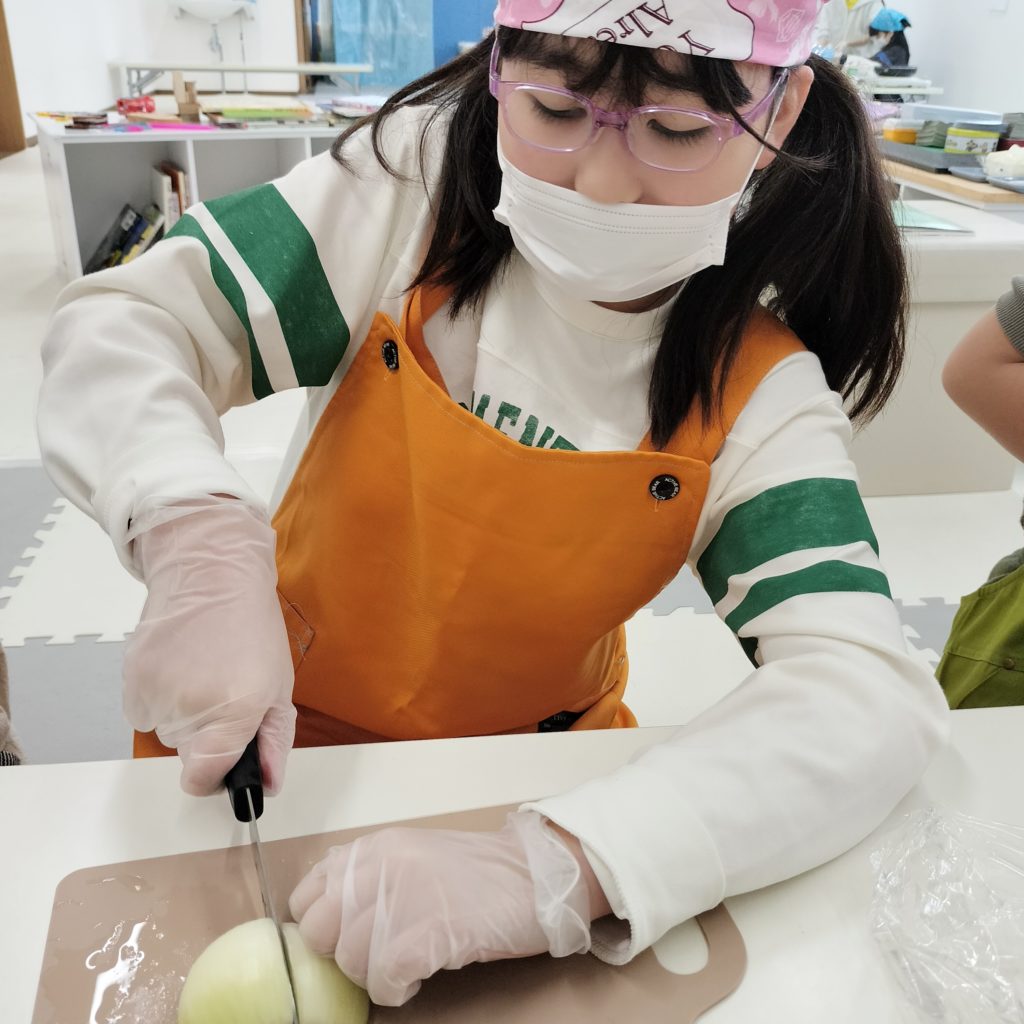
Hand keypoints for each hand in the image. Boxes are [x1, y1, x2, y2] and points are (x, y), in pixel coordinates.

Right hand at [123, 501, 295, 795]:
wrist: (213, 573)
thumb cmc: (252, 626)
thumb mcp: (279, 685)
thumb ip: (274, 742)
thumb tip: (267, 785)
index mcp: (237, 711)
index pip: (202, 779)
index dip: (214, 777)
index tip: (223, 760)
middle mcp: (192, 706)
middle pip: (186, 754)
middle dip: (205, 733)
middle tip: (223, 688)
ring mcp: (157, 691)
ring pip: (165, 730)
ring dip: (181, 712)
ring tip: (202, 669)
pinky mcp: (131, 677)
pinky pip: (142, 711)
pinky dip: (158, 697)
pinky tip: (178, 664)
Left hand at [289, 811, 605, 1005]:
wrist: (537, 874)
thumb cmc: (479, 873)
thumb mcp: (412, 857)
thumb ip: (369, 876)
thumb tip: (330, 920)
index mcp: (375, 846)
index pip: (308, 896)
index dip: (322, 927)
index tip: (348, 938)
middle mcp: (382, 865)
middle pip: (321, 932)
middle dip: (344, 955)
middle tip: (380, 956)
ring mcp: (405, 896)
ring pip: (350, 960)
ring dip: (375, 975)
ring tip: (408, 964)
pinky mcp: (430, 930)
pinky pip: (384, 980)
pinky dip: (398, 989)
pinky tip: (420, 976)